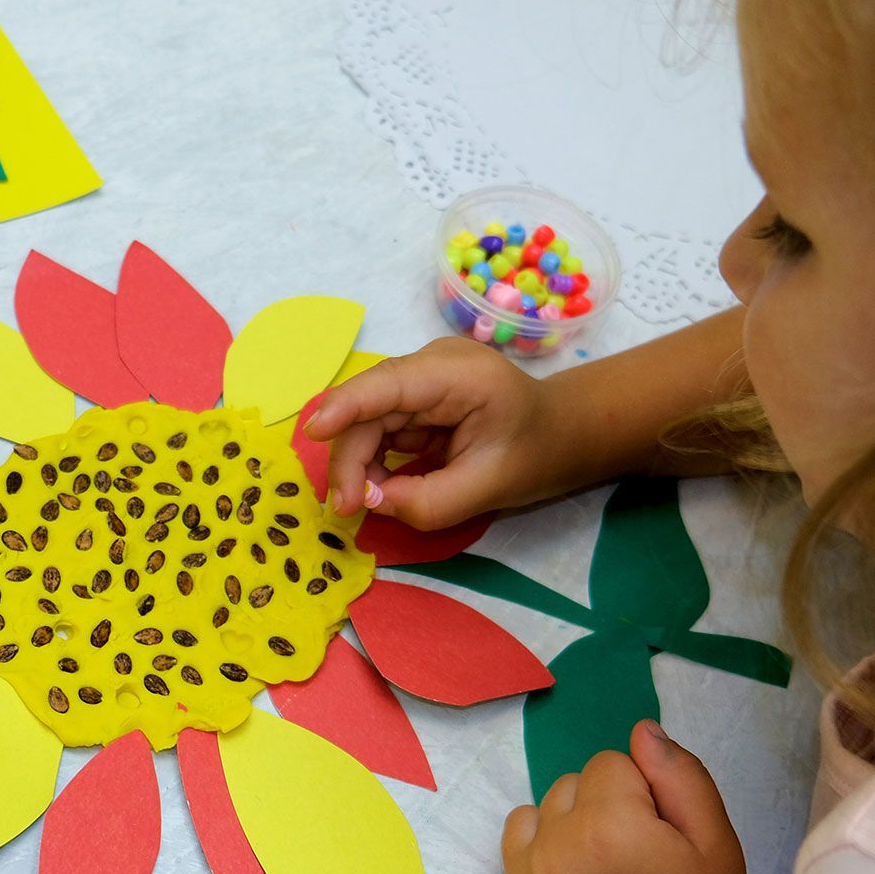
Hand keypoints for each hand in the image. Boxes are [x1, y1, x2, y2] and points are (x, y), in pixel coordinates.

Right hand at [301, 338, 565, 527]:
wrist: (562, 435)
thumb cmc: (536, 455)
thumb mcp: (488, 489)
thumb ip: (427, 502)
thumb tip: (370, 501)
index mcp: (462, 375)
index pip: (389, 383)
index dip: (345, 406)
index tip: (312, 434)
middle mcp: (434, 364)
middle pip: (370, 405)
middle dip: (350, 457)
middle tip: (346, 509)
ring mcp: (423, 377)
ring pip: (367, 417)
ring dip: (358, 462)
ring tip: (365, 503)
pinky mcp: (416, 395)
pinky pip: (379, 425)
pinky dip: (372, 459)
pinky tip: (380, 487)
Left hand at [495, 719, 755, 873]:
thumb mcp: (717, 844)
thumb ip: (680, 776)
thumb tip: (641, 731)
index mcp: (609, 825)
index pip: (610, 763)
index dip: (641, 794)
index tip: (659, 838)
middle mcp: (553, 850)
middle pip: (568, 787)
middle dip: (600, 809)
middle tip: (634, 863)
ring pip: (534, 819)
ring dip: (562, 834)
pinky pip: (513, 864)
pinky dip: (539, 873)